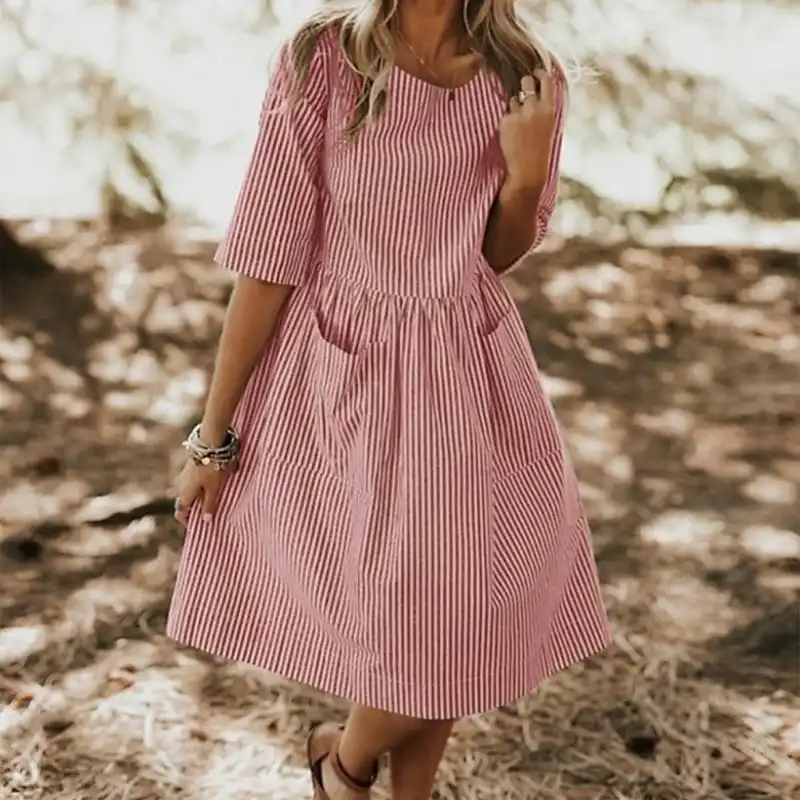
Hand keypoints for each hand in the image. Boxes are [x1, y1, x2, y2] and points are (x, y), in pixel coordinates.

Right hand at [173, 459, 225, 526]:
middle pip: (186, 501)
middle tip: (208, 513)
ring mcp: (185, 473)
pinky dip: (203, 485)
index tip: (197, 527)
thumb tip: (206, 520)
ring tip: (215, 498)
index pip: (180, 512)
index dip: (187, 521)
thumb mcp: (213, 488)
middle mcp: (181, 484)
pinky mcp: (192, 464)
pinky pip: (196, 480)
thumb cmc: (210, 467)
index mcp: (184, 493)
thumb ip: (209, 504)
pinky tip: (216, 482)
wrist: (208, 441)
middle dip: (196, 508)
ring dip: (201, 495)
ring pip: (192, 489)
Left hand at [499, 70, 558, 192]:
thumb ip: (544, 106)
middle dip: (524, 85)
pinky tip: (511, 134)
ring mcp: (519, 114)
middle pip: (526, 81)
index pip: (545, 79)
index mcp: (549, 108)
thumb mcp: (549, 124)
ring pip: (513, 99)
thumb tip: (537, 88)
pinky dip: (507, 121)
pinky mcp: (505, 121)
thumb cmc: (540, 149)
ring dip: (514, 107)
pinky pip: (505, 114)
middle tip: (523, 94)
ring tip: (519, 125)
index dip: (539, 74)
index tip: (536, 74)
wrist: (528, 169)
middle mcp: (534, 107)